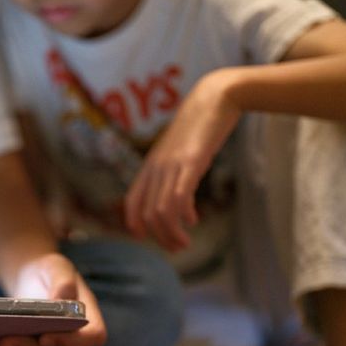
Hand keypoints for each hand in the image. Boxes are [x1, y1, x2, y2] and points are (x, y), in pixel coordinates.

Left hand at [0, 252, 106, 345]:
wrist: (33, 282)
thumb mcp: (56, 268)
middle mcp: (82, 345)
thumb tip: (63, 299)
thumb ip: (63, 282)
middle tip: (6, 341)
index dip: (71, 342)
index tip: (44, 338)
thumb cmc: (49, 274)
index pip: (93, 338)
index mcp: (92, 320)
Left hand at [123, 69, 241, 251]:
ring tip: (184, 242)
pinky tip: (193, 220)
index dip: (134, 224)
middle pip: (147, 214)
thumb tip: (178, 198)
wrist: (214, 98)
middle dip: (160, 237)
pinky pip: (179, 197)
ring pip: (162, 211)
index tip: (146, 237)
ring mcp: (172, 165)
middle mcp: (156, 167)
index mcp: (150, 165)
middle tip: (177, 247)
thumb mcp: (179, 151)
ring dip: (172, 233)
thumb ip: (173, 171)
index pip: (132, 201)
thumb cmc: (198, 126)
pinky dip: (183, 215)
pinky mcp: (191, 162)